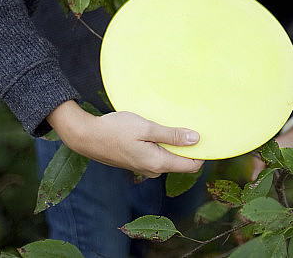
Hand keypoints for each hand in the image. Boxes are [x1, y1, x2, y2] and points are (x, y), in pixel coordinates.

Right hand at [47, 100, 203, 177]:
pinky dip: (160, 143)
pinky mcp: (137, 162)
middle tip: (187, 122)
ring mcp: (144, 168)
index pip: (192, 165)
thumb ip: (172, 135)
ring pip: (168, 156)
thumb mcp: (146, 128)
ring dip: (171, 142)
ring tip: (168, 122)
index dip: (202, 151)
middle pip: (181, 160)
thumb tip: (197, 140)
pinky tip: (154, 129)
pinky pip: (157, 154)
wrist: (86, 136)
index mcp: (158, 163)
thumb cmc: (115, 129)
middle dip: (187, 144)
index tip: (206, 133)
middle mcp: (153, 170)